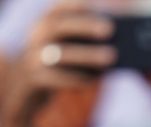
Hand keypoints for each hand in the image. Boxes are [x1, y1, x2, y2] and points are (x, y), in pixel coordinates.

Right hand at [1, 2, 113, 126]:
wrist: (26, 90)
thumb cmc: (59, 66)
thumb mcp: (71, 51)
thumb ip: (90, 45)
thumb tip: (120, 48)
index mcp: (45, 24)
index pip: (58, 9)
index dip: (74, 4)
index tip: (94, 1)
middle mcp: (36, 37)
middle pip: (58, 26)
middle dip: (84, 25)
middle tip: (110, 29)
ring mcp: (32, 58)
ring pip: (59, 54)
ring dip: (87, 54)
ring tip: (112, 56)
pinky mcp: (35, 80)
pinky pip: (56, 79)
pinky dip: (77, 78)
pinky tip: (95, 80)